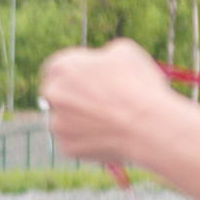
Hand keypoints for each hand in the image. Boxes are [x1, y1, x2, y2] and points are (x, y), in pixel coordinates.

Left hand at [37, 40, 175, 164]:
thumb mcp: (123, 53)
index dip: (77, 74)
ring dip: (80, 119)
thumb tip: (98, 64)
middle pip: (58, 94)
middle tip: (98, 101)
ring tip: (109, 120)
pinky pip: (75, 141)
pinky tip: (108, 135)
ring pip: (65, 120)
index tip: (90, 80)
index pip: (60, 70)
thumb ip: (101, 56)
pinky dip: (88, 139)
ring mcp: (57, 123)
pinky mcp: (66, 147)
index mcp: (62, 67)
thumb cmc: (137, 85)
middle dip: (74, 97)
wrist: (146, 125)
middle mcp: (53, 94)